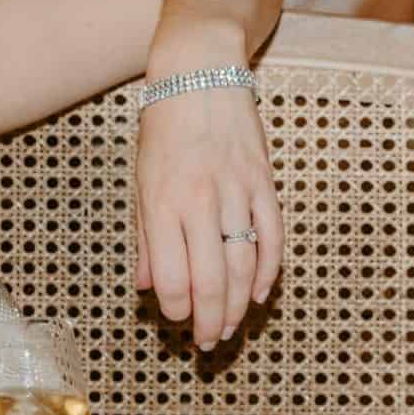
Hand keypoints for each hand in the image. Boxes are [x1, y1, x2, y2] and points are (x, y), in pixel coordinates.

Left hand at [134, 34, 283, 350]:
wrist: (200, 71)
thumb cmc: (164, 125)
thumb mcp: (142, 177)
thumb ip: (145, 235)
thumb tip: (146, 285)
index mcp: (162, 202)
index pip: (171, 275)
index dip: (176, 307)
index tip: (177, 319)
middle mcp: (200, 200)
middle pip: (211, 279)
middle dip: (211, 320)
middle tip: (210, 343)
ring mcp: (236, 190)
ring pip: (244, 264)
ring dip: (239, 304)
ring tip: (233, 326)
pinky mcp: (262, 181)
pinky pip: (272, 236)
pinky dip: (269, 269)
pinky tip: (260, 292)